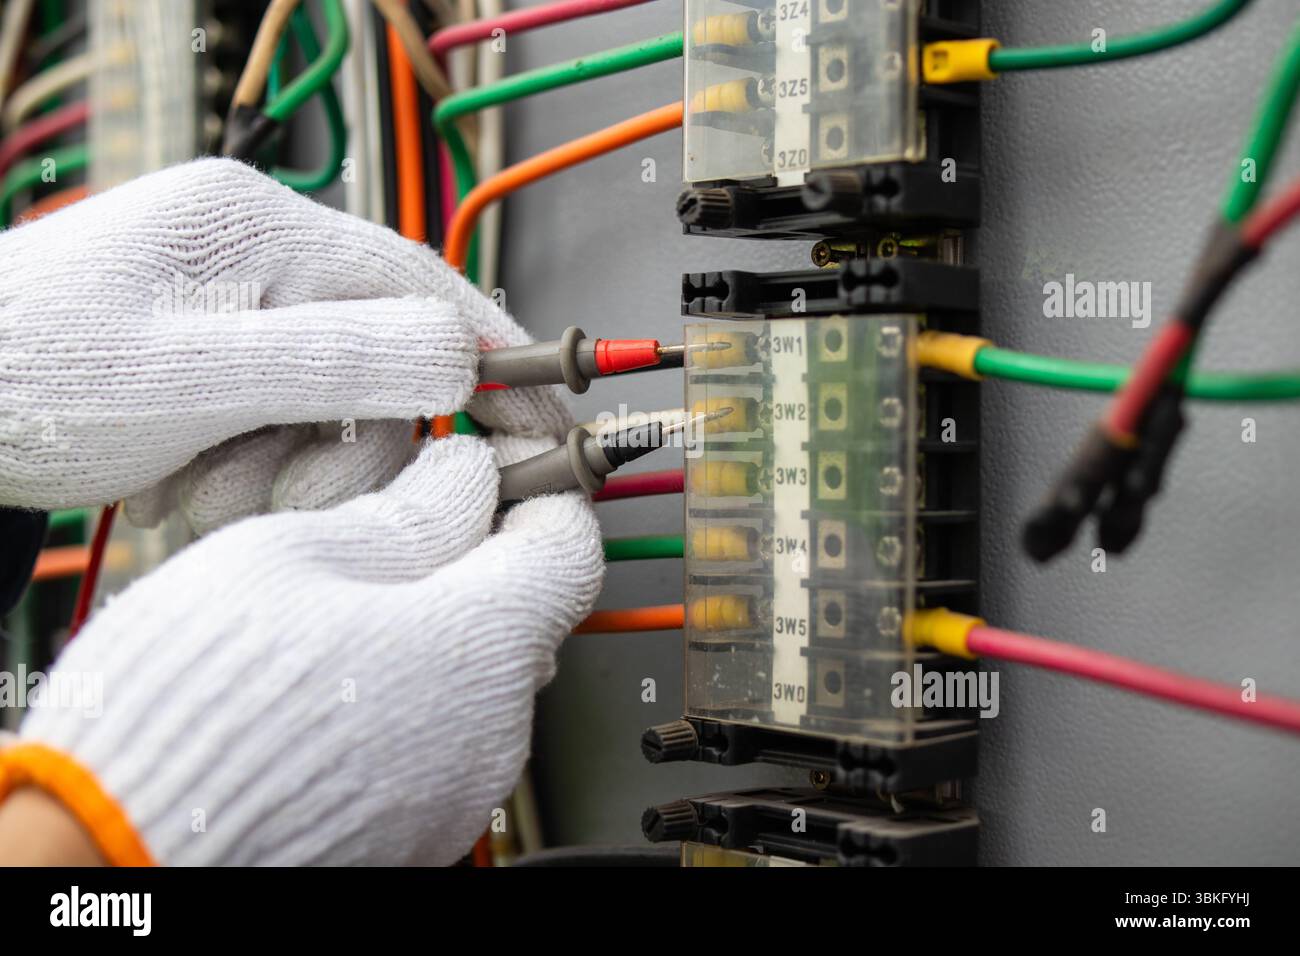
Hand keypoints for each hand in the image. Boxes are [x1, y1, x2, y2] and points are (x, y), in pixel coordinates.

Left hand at [0, 157, 568, 531]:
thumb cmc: (24, 378)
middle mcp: (259, 261)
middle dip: (340, 451)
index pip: (425, 288)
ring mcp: (239, 314)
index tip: (547, 424)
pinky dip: (244, 476)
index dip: (497, 361)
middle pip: (383, 367)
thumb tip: (461, 359)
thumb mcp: (192, 376)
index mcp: (261, 229)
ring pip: (332, 414)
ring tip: (196, 488)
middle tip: (279, 493)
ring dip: (278, 475)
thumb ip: (336, 361)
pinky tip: (180, 479)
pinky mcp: (219, 365)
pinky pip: (281, 433)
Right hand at [14, 434, 604, 864]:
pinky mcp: (414, 827)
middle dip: (472, 556)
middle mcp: (492, 730)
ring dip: (432, 627)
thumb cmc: (191, 707)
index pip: (569, 545)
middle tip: (394, 522)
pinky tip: (328, 679)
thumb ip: (407, 516)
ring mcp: (457, 788)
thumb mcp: (291, 559)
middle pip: (523, 612)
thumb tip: (462, 481)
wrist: (120, 848)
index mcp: (479, 647)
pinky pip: (439, 735)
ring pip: (479, 675)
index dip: (534, 489)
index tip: (490, 468)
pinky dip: (405, 693)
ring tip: (335, 608)